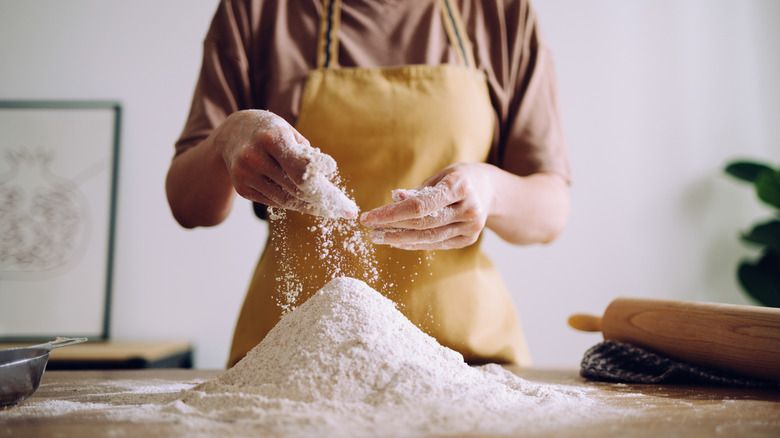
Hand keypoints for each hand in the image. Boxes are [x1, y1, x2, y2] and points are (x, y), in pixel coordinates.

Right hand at [215, 110, 356, 218]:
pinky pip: (274, 202)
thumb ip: (306, 154)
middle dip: (324, 200)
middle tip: (346, 209)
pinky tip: (308, 204)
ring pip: (286, 199)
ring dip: (311, 206)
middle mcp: (254, 157)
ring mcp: (245, 175)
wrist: (231, 134)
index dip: (321, 178)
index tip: (338, 182)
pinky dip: (293, 203)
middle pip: (296, 187)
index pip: (300, 166)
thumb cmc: (270, 131)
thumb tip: (324, 176)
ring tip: (332, 210)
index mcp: (270, 138)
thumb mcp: (288, 131)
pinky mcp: (242, 189)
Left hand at [360, 163, 493, 249]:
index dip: (392, 213)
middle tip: (370, 229)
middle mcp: (469, 209)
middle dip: (392, 227)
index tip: (369, 217)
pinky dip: (414, 243)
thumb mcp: (440, 176)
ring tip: (379, 237)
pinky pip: (436, 244)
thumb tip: (394, 199)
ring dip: (400, 239)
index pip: (420, 205)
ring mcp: (471, 227)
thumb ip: (418, 191)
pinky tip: (397, 241)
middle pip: (422, 223)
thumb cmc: (459, 179)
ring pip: (428, 237)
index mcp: (460, 186)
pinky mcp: (468, 239)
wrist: (491, 191)